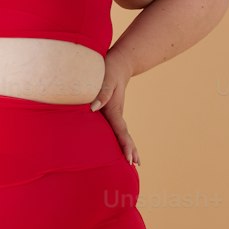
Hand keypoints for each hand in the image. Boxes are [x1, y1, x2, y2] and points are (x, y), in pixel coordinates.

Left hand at [90, 49, 139, 165]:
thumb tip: (93, 108)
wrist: (118, 64)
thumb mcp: (106, 79)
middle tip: (135, 164)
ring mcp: (116, 113)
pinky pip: (116, 128)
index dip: (125, 145)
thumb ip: (101, 93)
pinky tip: (120, 146)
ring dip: (128, 146)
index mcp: (114, 109)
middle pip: (125, 135)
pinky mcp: (112, 112)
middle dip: (130, 149)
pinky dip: (121, 139)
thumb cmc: (109, 71)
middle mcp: (117, 113)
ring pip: (122, 133)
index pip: (120, 131)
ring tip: (134, 161)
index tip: (129, 158)